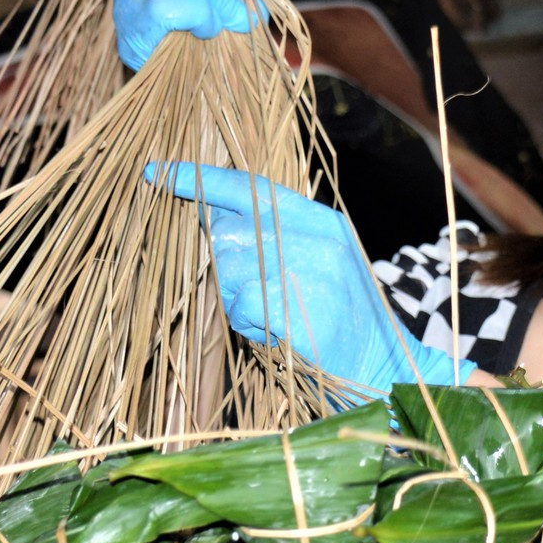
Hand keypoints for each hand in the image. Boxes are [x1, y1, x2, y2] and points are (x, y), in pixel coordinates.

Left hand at [148, 163, 476, 392]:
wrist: (383, 369)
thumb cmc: (341, 320)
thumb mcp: (319, 262)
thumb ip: (274, 235)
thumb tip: (212, 216)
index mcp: (321, 221)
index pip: (250, 186)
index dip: (200, 179)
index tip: (158, 173)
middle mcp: (317, 238)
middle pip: (229, 232)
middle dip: (223, 265)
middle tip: (252, 294)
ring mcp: (311, 273)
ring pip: (227, 269)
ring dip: (234, 299)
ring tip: (270, 316)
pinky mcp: (300, 311)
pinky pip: (240, 305)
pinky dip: (246, 323)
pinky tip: (273, 332)